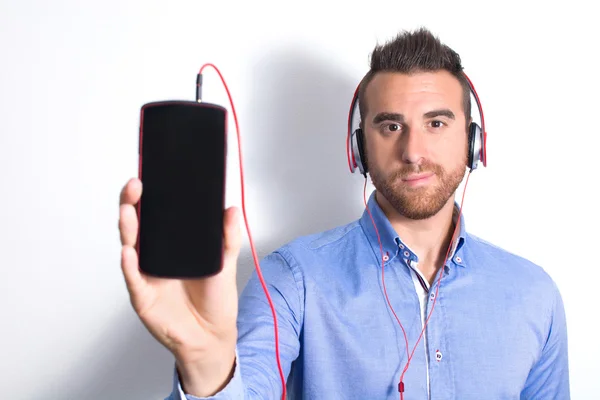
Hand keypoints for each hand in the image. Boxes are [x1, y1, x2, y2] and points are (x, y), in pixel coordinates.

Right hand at [118, 177, 239, 395]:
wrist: (211, 335)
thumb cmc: (215, 299)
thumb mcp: (225, 264)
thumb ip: (228, 237)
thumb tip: (231, 209)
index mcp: (172, 245)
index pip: (157, 215)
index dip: (151, 196)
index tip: (149, 174)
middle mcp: (154, 256)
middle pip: (138, 225)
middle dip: (133, 203)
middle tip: (136, 185)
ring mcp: (146, 275)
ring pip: (131, 246)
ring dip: (128, 228)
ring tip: (129, 210)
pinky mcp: (143, 296)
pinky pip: (133, 278)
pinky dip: (130, 265)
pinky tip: (129, 252)